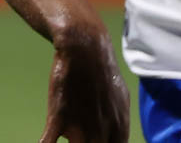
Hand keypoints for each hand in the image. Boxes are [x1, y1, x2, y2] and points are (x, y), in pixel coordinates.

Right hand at [40, 27, 129, 142]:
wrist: (85, 48)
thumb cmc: (102, 71)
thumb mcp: (120, 98)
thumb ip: (117, 122)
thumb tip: (116, 136)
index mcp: (120, 129)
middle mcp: (103, 132)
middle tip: (76, 142)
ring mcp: (81, 126)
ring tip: (67, 140)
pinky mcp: (59, 117)